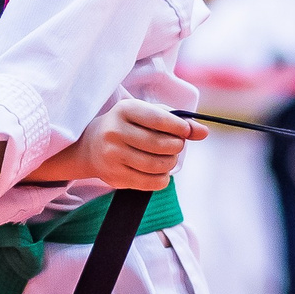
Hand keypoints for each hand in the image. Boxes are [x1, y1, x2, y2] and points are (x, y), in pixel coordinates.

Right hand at [69, 98, 205, 191]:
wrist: (90, 146)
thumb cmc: (128, 126)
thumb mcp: (147, 115)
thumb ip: (176, 121)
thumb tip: (204, 132)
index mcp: (125, 110)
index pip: (158, 119)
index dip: (179, 127)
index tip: (187, 131)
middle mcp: (115, 132)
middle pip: (160, 145)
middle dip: (177, 146)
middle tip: (176, 145)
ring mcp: (113, 156)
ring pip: (157, 165)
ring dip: (171, 163)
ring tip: (169, 158)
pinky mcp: (115, 177)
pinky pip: (151, 182)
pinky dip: (163, 178)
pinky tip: (160, 171)